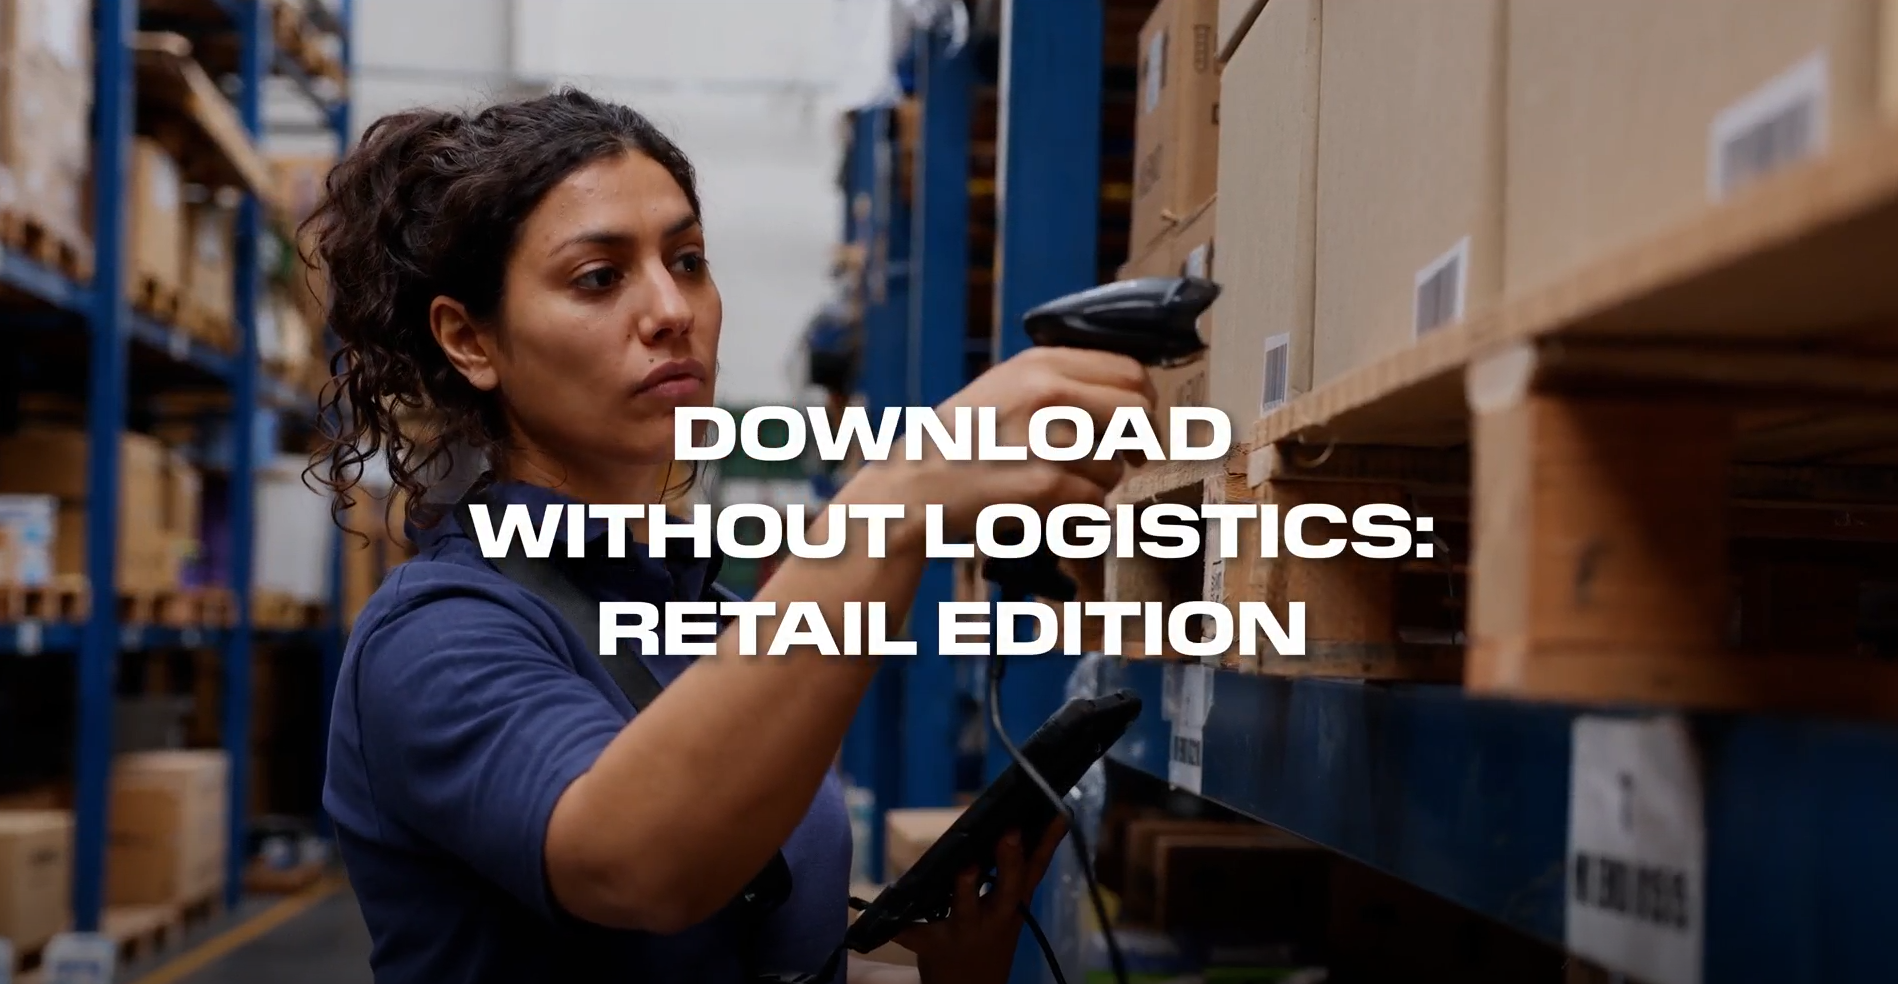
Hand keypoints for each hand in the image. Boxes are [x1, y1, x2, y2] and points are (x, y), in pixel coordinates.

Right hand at [876, 347, 1154, 536]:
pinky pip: (1095, 503)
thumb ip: (1062, 381)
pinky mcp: (1044, 485)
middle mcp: (1047, 393)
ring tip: (1060, 488)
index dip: (1145, 402)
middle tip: (1132, 461)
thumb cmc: (961, 444)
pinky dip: (1080, 515)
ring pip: (1115, 467)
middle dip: (1140, 443)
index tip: (1139, 425)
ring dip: (1099, 485)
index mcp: (1040, 364)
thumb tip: (1134, 393)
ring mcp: (1046, 439)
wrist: (913, 488)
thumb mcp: (1006, 388)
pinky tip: (1050, 510)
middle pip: (1137, 413)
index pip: (1130, 371)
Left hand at [895, 817, 1070, 983]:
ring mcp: (965, 932)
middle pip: (1009, 888)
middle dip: (1010, 862)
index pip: (1036, 870)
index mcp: (1012, 905)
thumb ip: (1014, 876)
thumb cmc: (989, 940)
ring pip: (966, 908)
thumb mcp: (1009, 912)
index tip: (1058, 814)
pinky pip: (913, 933)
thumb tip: (1018, 825)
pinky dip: (900, 927)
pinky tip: (880, 915)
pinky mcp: (932, 946)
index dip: (1048, 843)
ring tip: (964, 869)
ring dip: (966, 888)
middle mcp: (995, 918)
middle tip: (1009, 833)